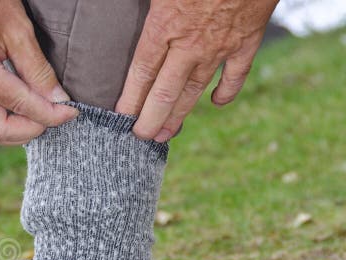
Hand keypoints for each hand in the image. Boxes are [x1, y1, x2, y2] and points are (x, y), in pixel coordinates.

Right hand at [0, 0, 78, 144]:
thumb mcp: (17, 29)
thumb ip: (38, 70)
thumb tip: (57, 100)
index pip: (19, 105)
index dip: (49, 114)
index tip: (70, 114)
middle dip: (27, 130)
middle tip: (52, 120)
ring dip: (10, 129)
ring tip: (36, 117)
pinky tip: (13, 110)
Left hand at [116, 0, 278, 141]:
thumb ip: (146, 4)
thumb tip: (123, 9)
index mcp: (164, 26)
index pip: (141, 74)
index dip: (130, 100)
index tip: (121, 119)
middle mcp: (190, 44)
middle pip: (164, 92)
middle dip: (151, 120)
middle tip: (141, 138)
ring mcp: (219, 46)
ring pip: (194, 89)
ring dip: (179, 114)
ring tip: (166, 134)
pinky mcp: (247, 41)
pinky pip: (235, 76)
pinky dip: (226, 92)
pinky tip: (215, 103)